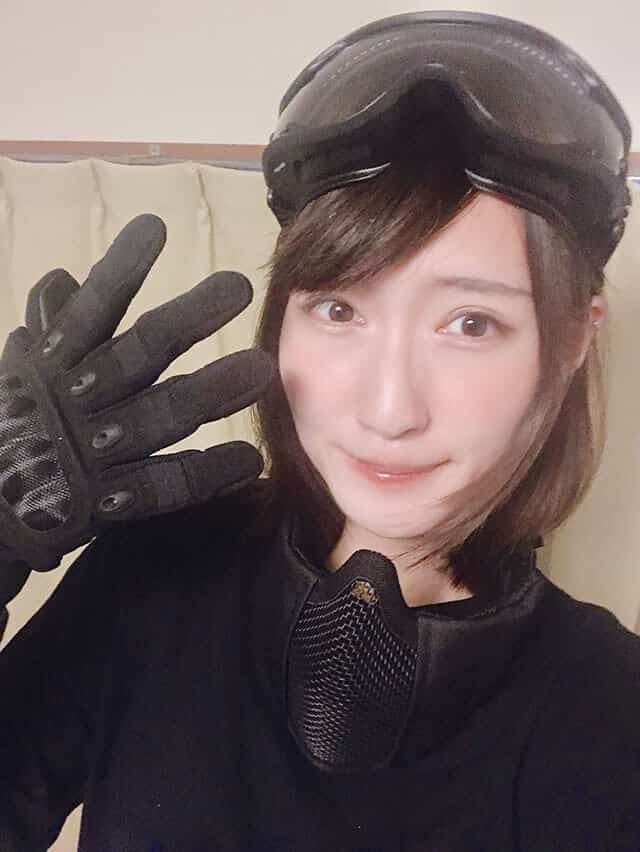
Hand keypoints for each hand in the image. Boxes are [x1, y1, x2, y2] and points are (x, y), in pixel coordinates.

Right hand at [0, 214, 274, 589]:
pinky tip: (249, 460)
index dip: (120, 270)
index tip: (154, 226)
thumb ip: (50, 325)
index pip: (91, 309)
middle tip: (237, 286)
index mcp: (56, 365)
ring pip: (162, 415)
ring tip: (261, 369)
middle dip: (189, 318)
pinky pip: (165, 485)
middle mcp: (81, 400)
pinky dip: (207, 473)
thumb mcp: (23, 372)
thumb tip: (65, 276)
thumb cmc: (20, 428)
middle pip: (141, 353)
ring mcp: (99, 451)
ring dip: (212, 391)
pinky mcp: (111, 500)